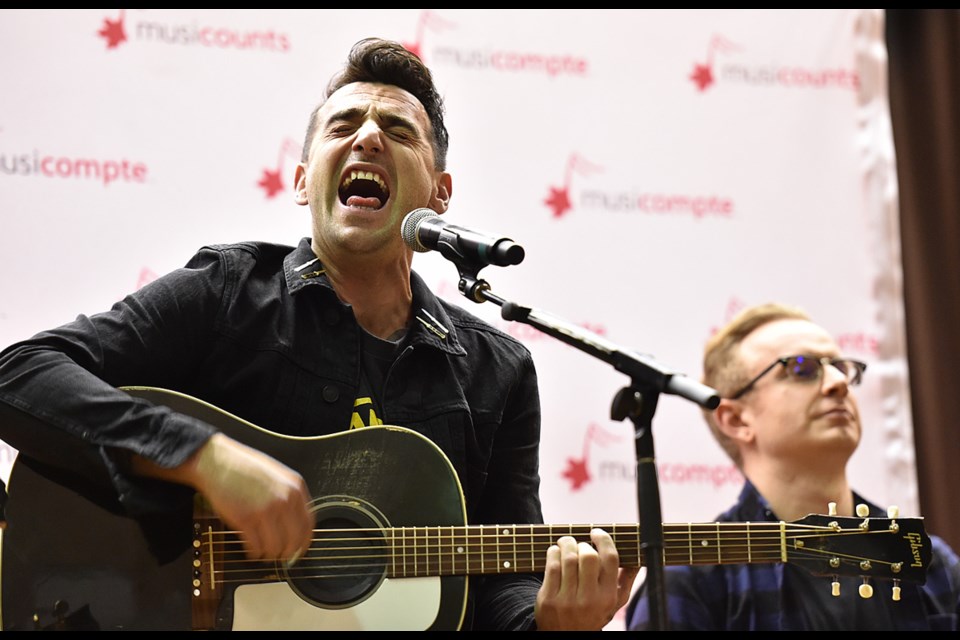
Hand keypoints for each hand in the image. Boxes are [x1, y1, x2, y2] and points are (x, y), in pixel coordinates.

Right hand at [134, 433, 312, 561]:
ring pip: (276, 547)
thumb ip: (289, 496)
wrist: (217, 462)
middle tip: (281, 558)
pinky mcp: (245, 519)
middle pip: (294, 539)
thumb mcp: (277, 475)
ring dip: (270, 555)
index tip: (299, 550)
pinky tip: (252, 551)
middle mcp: (284, 499)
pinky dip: (254, 553)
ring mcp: (266, 510)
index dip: (304, 542)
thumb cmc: (244, 468)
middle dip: (288, 553)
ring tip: (264, 554)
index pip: (308, 524)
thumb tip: (294, 524)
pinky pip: (255, 546)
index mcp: (295, 487)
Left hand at [534, 528, 640, 630]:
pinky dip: (553, 553)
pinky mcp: (549, 599)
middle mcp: (589, 599)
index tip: (596, 533)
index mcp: (608, 596)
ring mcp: (568, 600)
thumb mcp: (614, 603)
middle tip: (578, 544)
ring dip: (566, 544)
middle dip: (582, 543)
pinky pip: (551, 566)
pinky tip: (555, 553)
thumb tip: (637, 556)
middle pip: (588, 555)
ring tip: (566, 544)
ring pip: (567, 558)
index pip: (610, 559)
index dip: (603, 540)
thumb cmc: (593, 615)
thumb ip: (626, 579)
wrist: (567, 639)